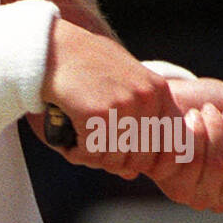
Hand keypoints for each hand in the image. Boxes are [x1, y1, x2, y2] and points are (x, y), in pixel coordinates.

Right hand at [43, 19, 185, 180]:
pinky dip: (76, 153)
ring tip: (77, 143)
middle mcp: (146, 98)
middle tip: (94, 149)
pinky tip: (67, 140)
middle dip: (116, 161)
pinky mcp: (97, 113)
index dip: (151, 160)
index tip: (126, 158)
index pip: (173, 144)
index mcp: (158, 90)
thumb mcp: (117, 89)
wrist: (50, 48)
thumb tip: (132, 175)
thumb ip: (131, 127)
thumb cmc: (82, 68)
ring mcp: (123, 106)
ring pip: (115, 160)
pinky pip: (91, 154)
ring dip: (93, 158)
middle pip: (142, 159)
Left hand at [145, 78, 222, 211]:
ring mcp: (195, 192)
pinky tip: (188, 119)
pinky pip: (194, 159)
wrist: (165, 94)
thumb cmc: (208, 103)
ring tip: (205, 113)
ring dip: (216, 129)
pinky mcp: (172, 180)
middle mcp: (220, 196)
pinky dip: (196, 130)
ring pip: (220, 166)